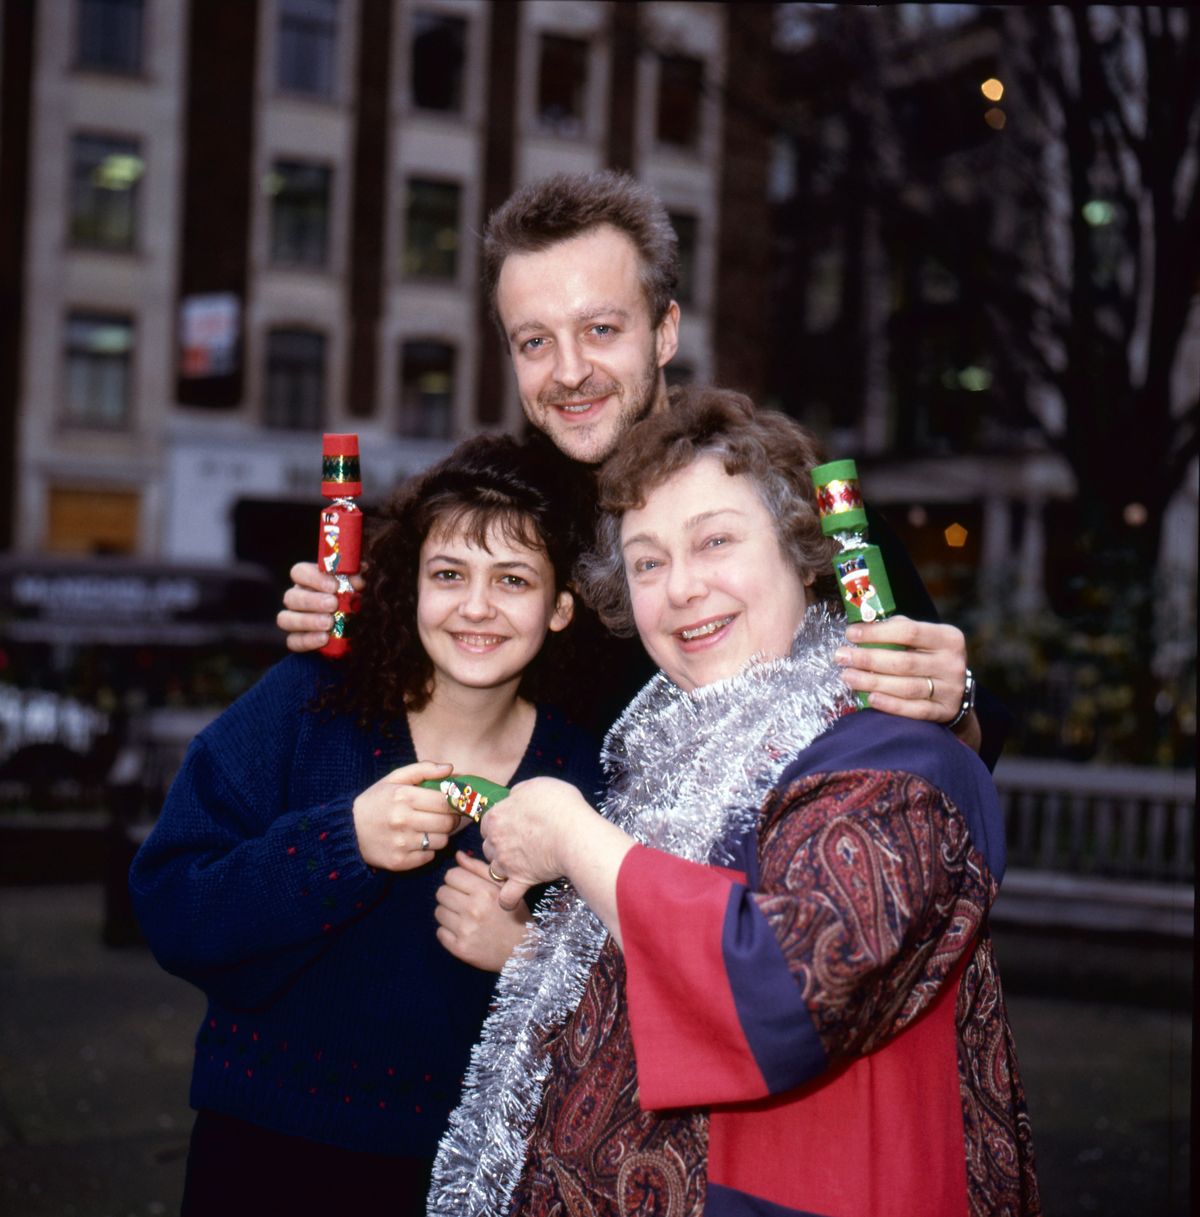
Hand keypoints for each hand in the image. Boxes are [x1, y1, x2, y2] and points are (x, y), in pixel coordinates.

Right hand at [276, 561, 366, 653]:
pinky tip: (324, 638)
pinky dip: (308, 640)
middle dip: (312, 601)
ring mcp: (293, 620)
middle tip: (333, 605)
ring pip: (286, 619)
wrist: (357, 626)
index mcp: (309, 580)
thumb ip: (357, 579)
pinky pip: (293, 641)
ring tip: (329, 623)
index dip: (314, 578)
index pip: (299, 572)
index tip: (334, 586)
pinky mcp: (296, 640)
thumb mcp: (358, 586)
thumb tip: (358, 579)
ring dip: (308, 621)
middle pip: (291, 596)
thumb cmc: (354, 599)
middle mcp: (297, 598)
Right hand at [352, 761, 460, 870]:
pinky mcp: (400, 862)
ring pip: (442, 841)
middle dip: (451, 819)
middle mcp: (402, 820)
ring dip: (440, 835)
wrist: (348, 831)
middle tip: (444, 816)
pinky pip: (430, 856)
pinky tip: (416, 841)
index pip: (445, 801)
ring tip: (427, 828)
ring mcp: (401, 843)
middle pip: (448, 822)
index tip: (456, 802)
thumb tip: (450, 768)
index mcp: (403, 796)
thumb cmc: (375, 802)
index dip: (456, 802)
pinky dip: (428, 849)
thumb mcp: (394, 779)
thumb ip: (423, 770)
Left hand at [434, 851, 531, 971]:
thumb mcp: (503, 888)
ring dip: (448, 913)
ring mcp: (465, 930)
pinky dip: (448, 931)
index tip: (466, 887)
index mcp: (484, 891)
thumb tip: (458, 856)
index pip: (451, 875)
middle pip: (441, 892)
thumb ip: (479, 869)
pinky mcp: (460, 948)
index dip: (457, 879)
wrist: (522, 951)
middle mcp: (473, 910)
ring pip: (438, 911)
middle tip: (464, 902)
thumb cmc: (514, 915)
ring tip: (464, 917)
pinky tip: (463, 932)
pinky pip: (440, 932)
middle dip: (451, 895)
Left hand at [481, 777, 590, 912]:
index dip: (498, 825)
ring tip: (518, 868)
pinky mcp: (521, 879)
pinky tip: (511, 900)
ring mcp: (506, 862)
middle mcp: (496, 840)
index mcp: (497, 815)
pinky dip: (507, 900)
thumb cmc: (559, 805)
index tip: (511, 826)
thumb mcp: (536, 785)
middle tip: (518, 846)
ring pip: (494, 869)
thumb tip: (514, 796)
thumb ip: (519, 792)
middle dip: (499, 847)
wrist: (574, 832)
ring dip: (503, 870)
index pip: (487, 823)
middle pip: (488, 847)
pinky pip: (507, 897)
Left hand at [836, 616, 974, 735]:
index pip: (909, 632)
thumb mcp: (922, 639)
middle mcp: (952, 663)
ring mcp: (950, 690)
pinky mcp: (944, 711)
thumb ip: (898, 629)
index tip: (850, 634)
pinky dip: (891, 705)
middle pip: (904, 662)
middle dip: (868, 659)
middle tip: (841, 657)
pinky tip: (870, 698)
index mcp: (948, 638)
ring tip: (847, 677)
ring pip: (907, 687)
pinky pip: (914, 710)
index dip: (877, 633)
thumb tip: (863, 626)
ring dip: (873, 682)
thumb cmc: (928, 657)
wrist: (955, 690)